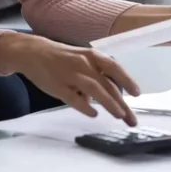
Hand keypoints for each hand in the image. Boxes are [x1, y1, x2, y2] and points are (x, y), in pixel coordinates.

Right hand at [0, 33, 140, 125]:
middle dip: (122, 103)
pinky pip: (74, 99)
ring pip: (95, 90)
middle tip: (132, 119)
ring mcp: (70, 75)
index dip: (127, 80)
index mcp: (91, 56)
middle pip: (107, 85)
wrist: (33, 52)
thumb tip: (110, 96)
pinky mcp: (58, 86)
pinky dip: (85, 107)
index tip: (137, 94)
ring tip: (119, 116)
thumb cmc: (62, 58)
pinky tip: (93, 114)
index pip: (114, 68)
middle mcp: (83, 64)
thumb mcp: (82, 59)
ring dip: (109, 103)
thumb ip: (97, 75)